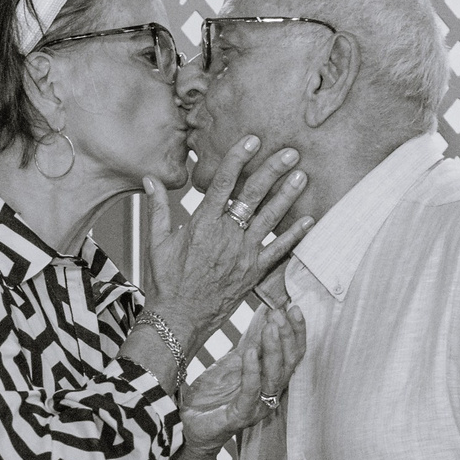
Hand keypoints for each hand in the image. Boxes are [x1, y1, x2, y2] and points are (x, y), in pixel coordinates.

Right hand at [143, 137, 312, 343]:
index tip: (252, 140)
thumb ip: (157, 208)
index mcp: (202, 224)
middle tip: (290, 152)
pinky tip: (309, 219)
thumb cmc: (165, 282)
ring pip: (270, 218)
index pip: (223, 183)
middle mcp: (226, 235)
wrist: (178, 319)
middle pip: (253, 194)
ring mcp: (243, 253)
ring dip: (287, 195)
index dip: (238, 158)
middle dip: (273, 170)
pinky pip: (279, 250)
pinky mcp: (253, 271)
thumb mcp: (155, 242)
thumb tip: (150, 179)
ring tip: (302, 176)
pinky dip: (295, 235)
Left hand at [179, 294, 305, 448]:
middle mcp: (270, 394)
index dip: (296, 332)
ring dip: (274, 349)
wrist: (191, 424)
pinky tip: (250, 352)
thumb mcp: (233, 362)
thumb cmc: (214, 394)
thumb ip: (250, 342)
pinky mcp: (240, 416)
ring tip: (271, 327)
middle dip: (288, 336)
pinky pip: (250, 391)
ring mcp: (257, 406)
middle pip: (289, 363)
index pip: (293, 354)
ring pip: (274, 376)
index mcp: (271, 380)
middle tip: (282, 313)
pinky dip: (252, 370)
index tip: (293, 308)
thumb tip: (265, 314)